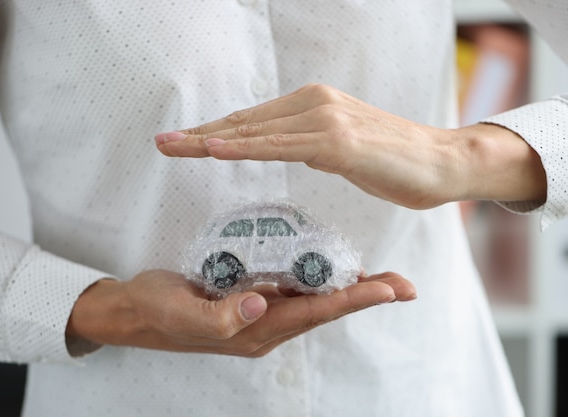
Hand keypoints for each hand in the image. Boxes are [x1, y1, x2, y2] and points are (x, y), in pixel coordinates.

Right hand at [66, 269, 415, 356]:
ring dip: (348, 289)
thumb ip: (221, 315)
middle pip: (325, 309)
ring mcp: (259, 312)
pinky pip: (293, 290)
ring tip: (380, 278)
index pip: (314, 313)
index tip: (389, 289)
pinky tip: (330, 269)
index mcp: (255, 330)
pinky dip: (318, 280)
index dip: (352, 299)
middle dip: (364, 296)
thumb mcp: (182, 312)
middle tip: (403, 284)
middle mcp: (265, 324)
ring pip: (313, 300)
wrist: (136, 312)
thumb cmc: (158, 312)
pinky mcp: (250, 298)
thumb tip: (259, 303)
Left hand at [156, 84, 545, 207]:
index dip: (214, 132)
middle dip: (200, 135)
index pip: (252, 121)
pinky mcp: (338, 141)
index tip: (182, 142)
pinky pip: (281, 147)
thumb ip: (310, 144)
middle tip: (162, 142)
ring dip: (210, 140)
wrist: (442, 163)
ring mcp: (325, 120)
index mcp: (312, 105)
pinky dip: (245, 148)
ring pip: (256, 132)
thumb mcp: (342, 149)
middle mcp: (314, 104)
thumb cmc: (394, 161)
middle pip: (245, 122)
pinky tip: (215, 150)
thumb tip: (286, 147)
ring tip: (173, 147)